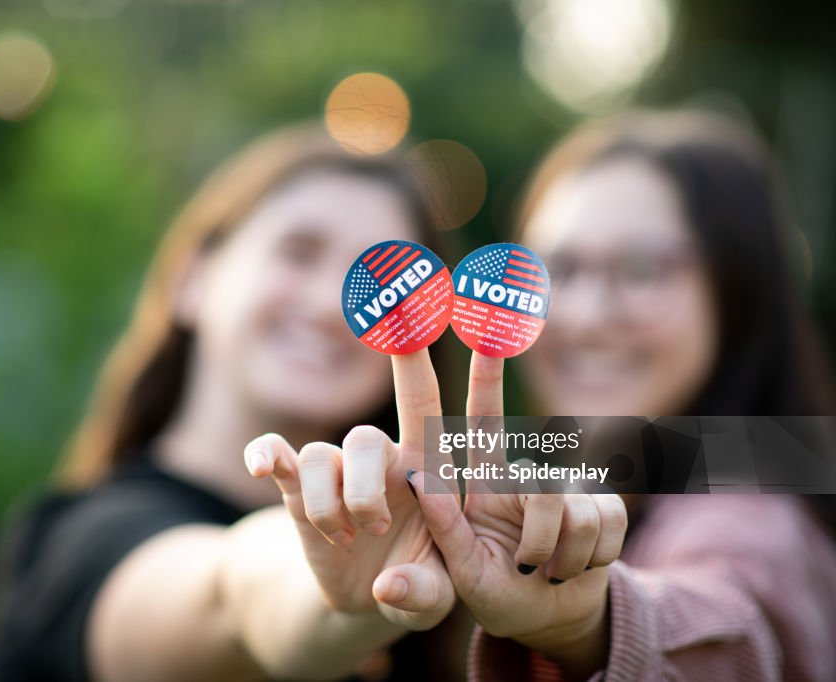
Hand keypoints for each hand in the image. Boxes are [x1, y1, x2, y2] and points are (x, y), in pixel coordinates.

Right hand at [244, 349, 454, 630]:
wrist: (369, 598)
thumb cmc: (419, 585)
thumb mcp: (434, 599)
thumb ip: (422, 594)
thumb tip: (387, 587)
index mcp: (424, 469)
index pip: (421, 404)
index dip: (414, 361)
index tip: (406, 316)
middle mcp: (379, 460)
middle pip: (364, 439)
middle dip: (363, 490)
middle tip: (375, 529)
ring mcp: (336, 473)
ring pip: (319, 458)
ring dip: (326, 505)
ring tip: (341, 540)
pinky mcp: (298, 491)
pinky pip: (277, 457)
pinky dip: (266, 455)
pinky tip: (261, 466)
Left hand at [410, 352, 626, 675]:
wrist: (550, 616)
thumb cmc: (496, 594)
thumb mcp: (460, 574)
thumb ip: (437, 546)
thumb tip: (407, 510)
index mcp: (484, 483)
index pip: (484, 421)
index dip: (487, 376)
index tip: (489, 332)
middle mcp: (525, 476)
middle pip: (540, 483)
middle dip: (540, 537)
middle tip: (530, 569)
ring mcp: (566, 488)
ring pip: (575, 511)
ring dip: (563, 557)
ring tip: (546, 571)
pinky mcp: (603, 503)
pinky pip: (608, 522)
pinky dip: (593, 559)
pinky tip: (577, 568)